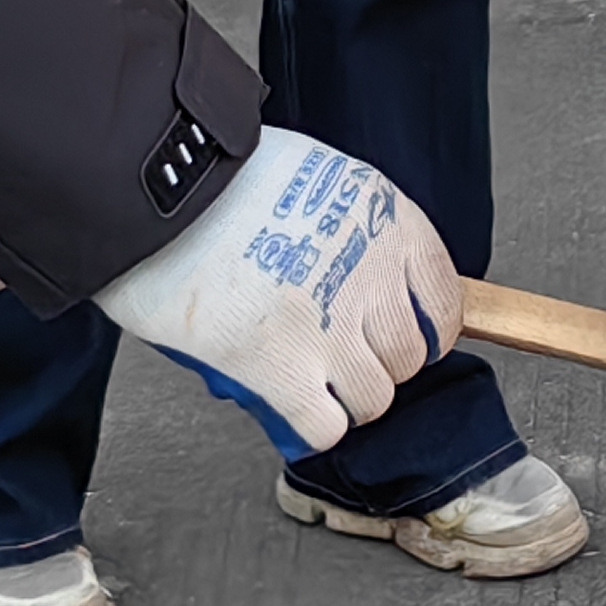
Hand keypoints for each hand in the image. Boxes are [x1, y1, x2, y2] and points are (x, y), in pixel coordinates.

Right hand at [92, 128, 463, 459]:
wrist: (161, 191)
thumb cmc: (223, 178)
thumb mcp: (321, 182)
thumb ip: (352, 234)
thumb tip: (359, 278)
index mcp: (388, 221)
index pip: (444, 297)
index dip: (426, 326)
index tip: (408, 334)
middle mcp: (371, 275)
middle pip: (410, 356)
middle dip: (381, 363)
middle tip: (345, 357)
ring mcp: (330, 326)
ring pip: (375, 399)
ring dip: (348, 399)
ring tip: (315, 382)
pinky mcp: (282, 368)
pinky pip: (326, 427)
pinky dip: (314, 426)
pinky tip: (293, 403)